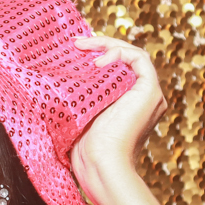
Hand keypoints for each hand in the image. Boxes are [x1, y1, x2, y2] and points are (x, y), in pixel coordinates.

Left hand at [70, 36, 166, 198]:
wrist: (98, 161)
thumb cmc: (82, 146)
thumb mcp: (78, 111)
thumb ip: (79, 94)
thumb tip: (53, 74)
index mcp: (125, 101)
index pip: (116, 67)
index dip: (97, 53)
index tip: (74, 48)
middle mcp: (140, 97)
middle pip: (125, 58)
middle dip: (101, 45)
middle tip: (77, 42)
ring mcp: (149, 94)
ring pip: (133, 55)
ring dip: (108, 45)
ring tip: (84, 48)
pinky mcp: (151, 91)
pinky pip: (139, 58)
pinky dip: (119, 53)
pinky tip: (98, 62)